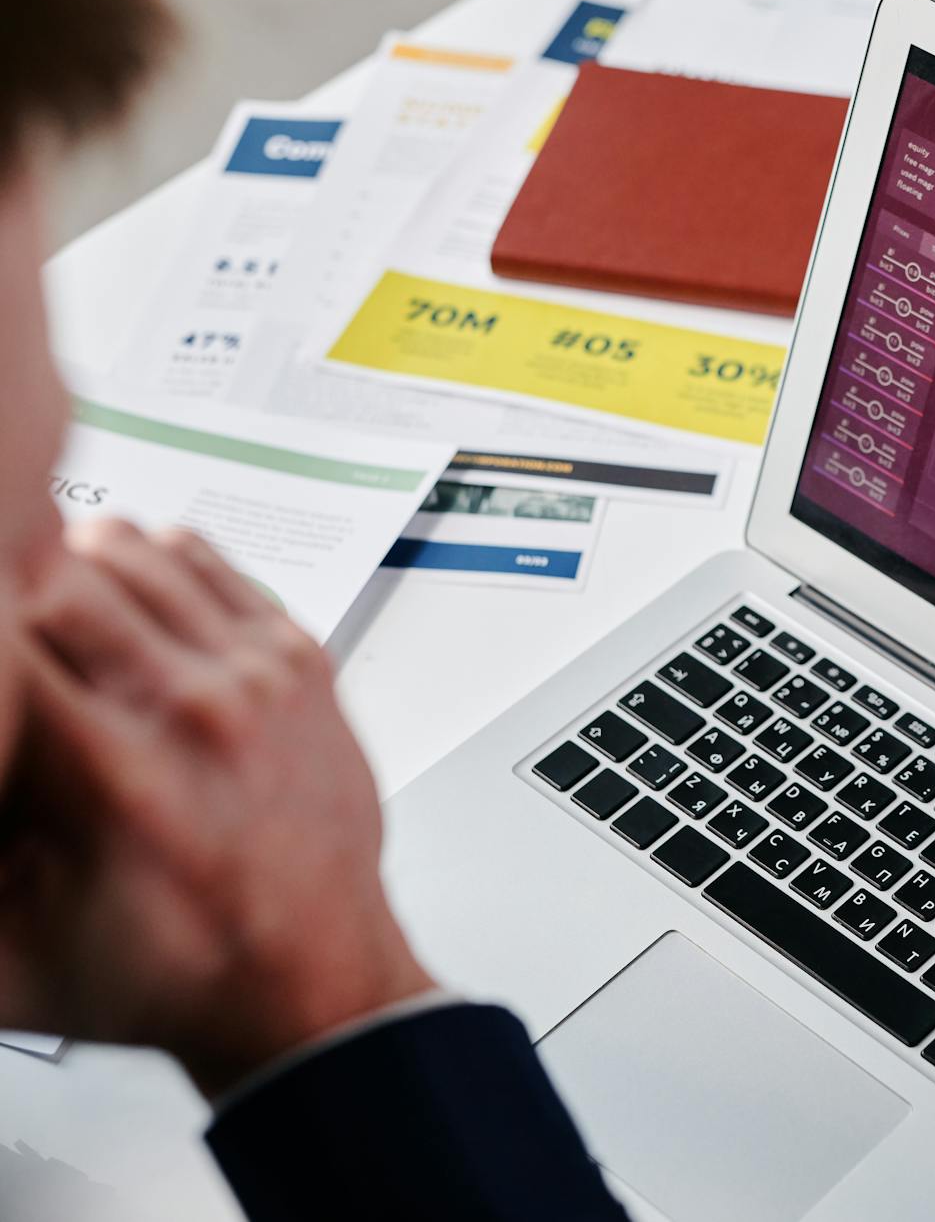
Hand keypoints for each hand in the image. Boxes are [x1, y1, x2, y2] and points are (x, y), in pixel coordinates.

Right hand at [0, 520, 432, 1095]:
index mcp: (115, 774)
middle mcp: (196, 708)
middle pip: (56, 569)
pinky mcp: (299, 658)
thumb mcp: (8, 958)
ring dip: (71, 564)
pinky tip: (122, 599)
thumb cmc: (172, 972)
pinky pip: (205, 560)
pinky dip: (150, 562)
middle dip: (6, 587)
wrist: (309, 979)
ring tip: (40, 605)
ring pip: (132, 549)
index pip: (2, 637)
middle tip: (2, 631)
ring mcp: (257, 674)